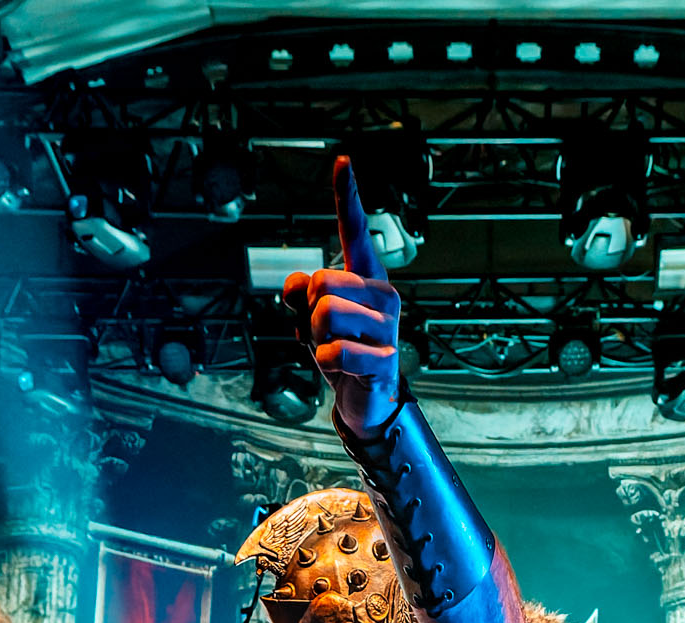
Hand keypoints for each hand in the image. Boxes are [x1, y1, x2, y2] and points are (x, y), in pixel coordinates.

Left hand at [280, 157, 400, 434]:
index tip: (342, 161)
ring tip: (333, 350)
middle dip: (308, 310)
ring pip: (325, 314)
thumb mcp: (311, 318)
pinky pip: (334, 351)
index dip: (347, 197)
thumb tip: (297, 284)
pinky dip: (325, 364)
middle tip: (323, 332)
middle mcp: (383, 295)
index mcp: (367, 278)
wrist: (366, 399)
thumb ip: (300, 293)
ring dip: (315, 338)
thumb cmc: (342, 350)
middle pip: (322, 280)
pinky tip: (342, 370)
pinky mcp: (384, 359)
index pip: (353, 232)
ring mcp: (387, 327)